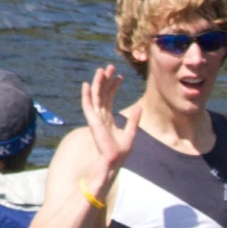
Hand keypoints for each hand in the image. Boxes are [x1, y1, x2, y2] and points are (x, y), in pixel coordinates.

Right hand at [78, 64, 139, 194]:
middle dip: (106, 80)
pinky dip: (87, 95)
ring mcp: (96, 119)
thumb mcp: (130, 132)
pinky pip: (88, 106)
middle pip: (102, 94)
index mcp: (108, 119)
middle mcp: (100, 117)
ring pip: (96, 96)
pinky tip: (87, 84)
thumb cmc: (120, 151)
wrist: (114, 161)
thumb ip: (134, 120)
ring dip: (98, 83)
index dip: (114, 86)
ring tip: (102, 70)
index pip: (109, 98)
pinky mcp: (93, 122)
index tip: (120, 76)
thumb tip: (139, 107)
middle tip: (111, 67)